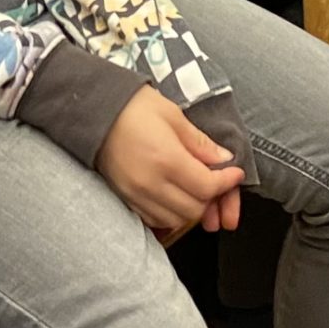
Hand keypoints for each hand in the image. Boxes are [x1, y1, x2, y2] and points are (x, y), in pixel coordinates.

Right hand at [97, 86, 243, 233]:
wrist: (94, 112)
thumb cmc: (133, 107)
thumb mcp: (173, 116)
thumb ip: (200, 143)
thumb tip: (223, 159)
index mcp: (167, 159)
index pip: (207, 187)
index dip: (227, 182)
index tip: (234, 173)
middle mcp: (151, 183)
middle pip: (194, 209)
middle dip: (211, 196)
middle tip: (214, 180)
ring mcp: (136, 195)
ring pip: (177, 219)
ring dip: (192, 207)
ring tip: (195, 188)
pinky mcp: (125, 199)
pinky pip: (156, 220)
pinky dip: (171, 213)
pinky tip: (175, 196)